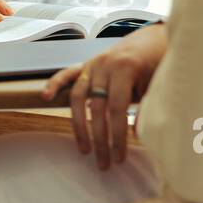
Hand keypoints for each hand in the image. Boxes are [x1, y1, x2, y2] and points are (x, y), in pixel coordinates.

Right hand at [40, 23, 168, 169]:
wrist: (151, 39)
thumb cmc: (157, 64)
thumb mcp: (157, 84)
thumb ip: (147, 106)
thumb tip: (138, 133)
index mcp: (125, 68)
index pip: (117, 109)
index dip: (117, 135)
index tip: (119, 157)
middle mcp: (104, 66)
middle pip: (96, 108)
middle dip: (100, 139)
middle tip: (104, 163)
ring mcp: (92, 64)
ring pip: (78, 96)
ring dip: (79, 126)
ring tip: (84, 150)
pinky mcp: (85, 64)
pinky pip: (66, 74)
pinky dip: (54, 84)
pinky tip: (45, 97)